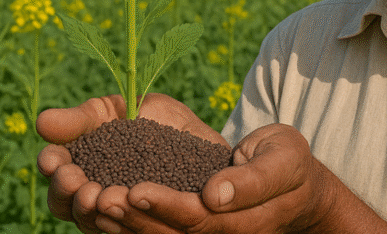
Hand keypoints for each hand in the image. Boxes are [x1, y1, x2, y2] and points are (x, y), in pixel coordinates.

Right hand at [36, 93, 226, 233]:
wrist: (206, 140)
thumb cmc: (158, 123)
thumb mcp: (121, 110)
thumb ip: (85, 119)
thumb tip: (42, 121)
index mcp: (84, 168)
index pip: (56, 175)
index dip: (52, 168)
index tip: (55, 159)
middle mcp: (96, 197)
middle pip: (68, 206)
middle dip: (69, 193)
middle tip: (79, 182)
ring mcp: (122, 214)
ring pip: (98, 222)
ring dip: (95, 211)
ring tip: (103, 196)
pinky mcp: (153, 224)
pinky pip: (136, 229)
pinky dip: (130, 219)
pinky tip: (133, 203)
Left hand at [99, 123, 337, 233]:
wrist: (294, 188)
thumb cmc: (289, 164)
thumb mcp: (284, 159)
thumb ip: (253, 178)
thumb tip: (214, 195)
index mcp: (246, 219)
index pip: (199, 218)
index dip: (166, 206)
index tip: (134, 189)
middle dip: (133, 218)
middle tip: (99, 197)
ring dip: (124, 224)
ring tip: (91, 202)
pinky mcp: (192, 229)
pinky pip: (159, 232)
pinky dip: (129, 225)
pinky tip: (99, 209)